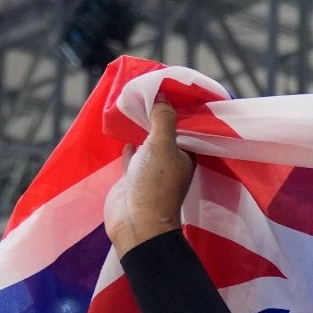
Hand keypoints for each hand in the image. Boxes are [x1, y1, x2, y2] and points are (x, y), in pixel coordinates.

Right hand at [104, 99, 195, 256]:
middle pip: (164, 135)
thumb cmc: (155, 182)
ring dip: (143, 131)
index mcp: (185, 155)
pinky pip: (133, 158)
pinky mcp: (133, 179)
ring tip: (135, 111)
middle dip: (157, 118)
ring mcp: (151, 171)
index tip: (166, 91)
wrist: (136, 220)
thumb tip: (163, 95)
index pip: (183, 128)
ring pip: (148, 145)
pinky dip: (130, 147)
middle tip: (147, 96)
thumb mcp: (163, 144)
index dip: (175, 111)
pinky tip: (126, 138)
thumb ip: (163, 120)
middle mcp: (171, 162)